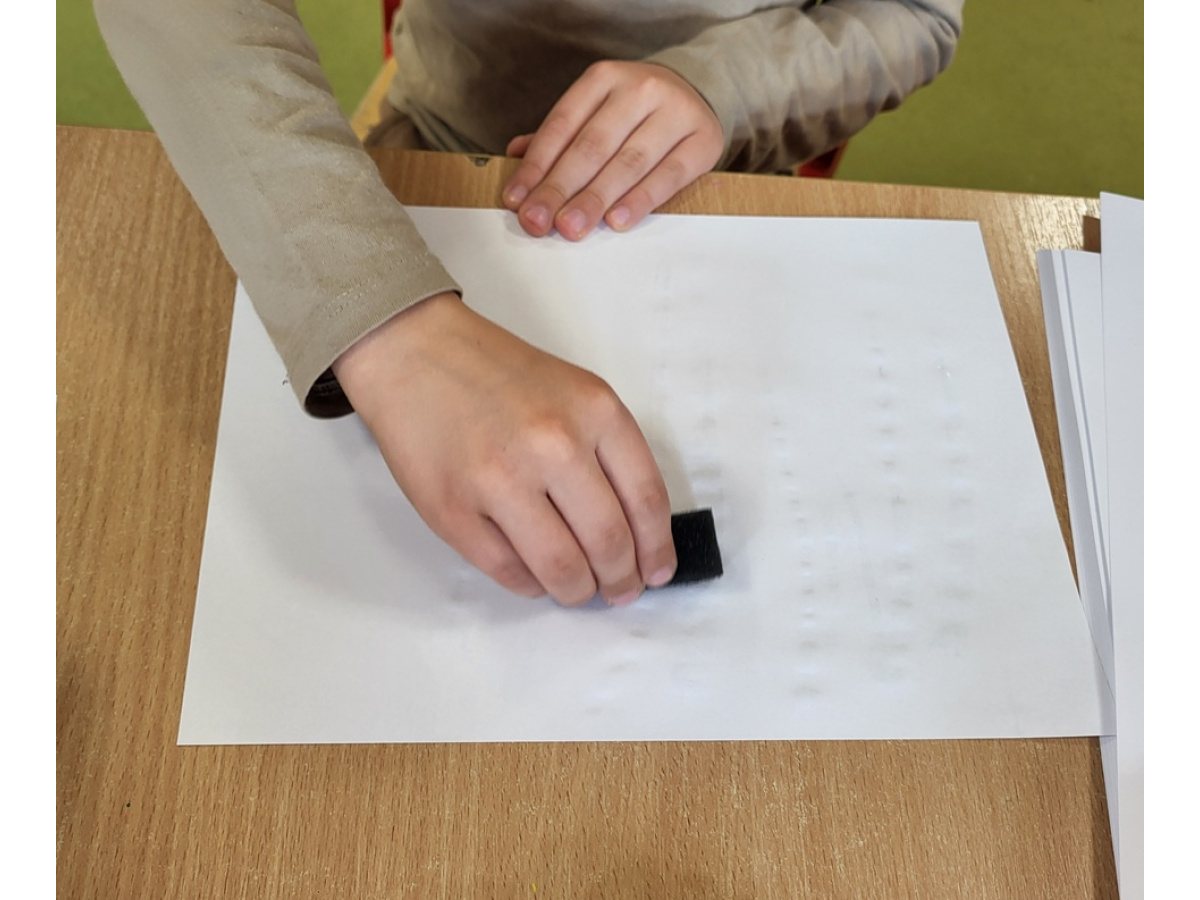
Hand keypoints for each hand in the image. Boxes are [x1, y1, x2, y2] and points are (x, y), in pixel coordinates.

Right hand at [331, 292, 677, 606]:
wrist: (415, 353)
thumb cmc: (498, 376)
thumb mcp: (575, 392)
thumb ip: (609, 453)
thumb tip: (637, 532)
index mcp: (594, 411)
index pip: (645, 499)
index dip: (656, 548)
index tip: (657, 570)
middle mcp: (553, 444)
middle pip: (608, 541)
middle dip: (621, 580)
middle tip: (620, 590)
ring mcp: (499, 480)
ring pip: (561, 567)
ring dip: (577, 591)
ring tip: (578, 589)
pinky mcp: (453, 510)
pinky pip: (508, 572)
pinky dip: (530, 585)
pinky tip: (535, 577)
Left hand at [502, 61, 722, 239]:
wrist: (699, 93)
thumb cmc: (635, 112)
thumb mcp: (596, 109)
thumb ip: (561, 135)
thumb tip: (515, 156)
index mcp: (604, 78)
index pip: (562, 125)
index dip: (536, 166)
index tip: (517, 200)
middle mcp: (640, 89)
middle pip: (592, 146)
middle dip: (560, 188)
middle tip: (537, 221)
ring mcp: (676, 113)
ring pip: (628, 163)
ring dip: (595, 199)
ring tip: (570, 227)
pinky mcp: (703, 142)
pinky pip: (668, 177)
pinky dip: (639, 201)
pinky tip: (616, 221)